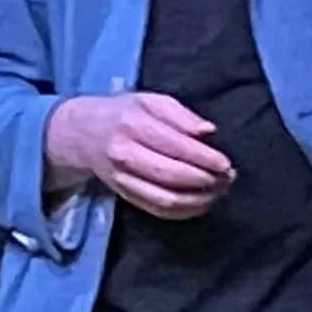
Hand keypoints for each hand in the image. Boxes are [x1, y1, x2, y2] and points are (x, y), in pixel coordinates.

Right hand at [43, 92, 233, 219]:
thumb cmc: (124, 114)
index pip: (176, 147)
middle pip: (172, 176)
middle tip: (227, 177)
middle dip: (206, 180)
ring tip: (218, 190)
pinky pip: (159, 210)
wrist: (84, 134)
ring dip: (199, 200)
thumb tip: (208, 131)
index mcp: (133, 126)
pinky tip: (201, 202)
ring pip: (166, 200)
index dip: (205, 159)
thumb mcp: (150, 101)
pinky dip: (185, 211)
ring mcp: (123, 180)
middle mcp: (125, 155)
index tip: (225, 163)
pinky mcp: (125, 195)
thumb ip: (181, 114)